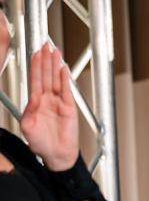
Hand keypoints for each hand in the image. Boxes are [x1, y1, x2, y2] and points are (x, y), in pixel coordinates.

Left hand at [19, 44, 78, 171]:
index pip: (35, 80)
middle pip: (45, 76)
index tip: (35, 53)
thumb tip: (34, 98)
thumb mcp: (28, 126)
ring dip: (55, 66)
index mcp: (35, 103)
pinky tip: (64, 69)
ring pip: (56, 80)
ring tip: (55, 52)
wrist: (56, 155)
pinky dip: (65, 80)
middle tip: (45, 45)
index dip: (35, 66)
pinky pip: (67, 91)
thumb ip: (29, 111)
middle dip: (45, 60)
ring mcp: (58, 103)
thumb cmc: (41, 143)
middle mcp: (47, 100)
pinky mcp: (69, 108)